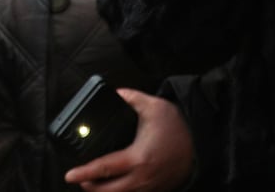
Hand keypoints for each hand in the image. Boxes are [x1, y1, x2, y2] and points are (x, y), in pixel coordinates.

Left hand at [64, 89, 193, 191]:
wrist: (204, 143)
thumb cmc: (180, 127)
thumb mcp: (154, 106)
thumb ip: (131, 98)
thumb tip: (116, 93)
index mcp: (137, 158)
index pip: (104, 168)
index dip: (84, 173)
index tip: (70, 175)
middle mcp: (142, 177)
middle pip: (109, 191)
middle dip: (91, 188)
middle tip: (79, 180)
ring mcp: (151, 187)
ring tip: (93, 185)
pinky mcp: (158, 190)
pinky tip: (116, 187)